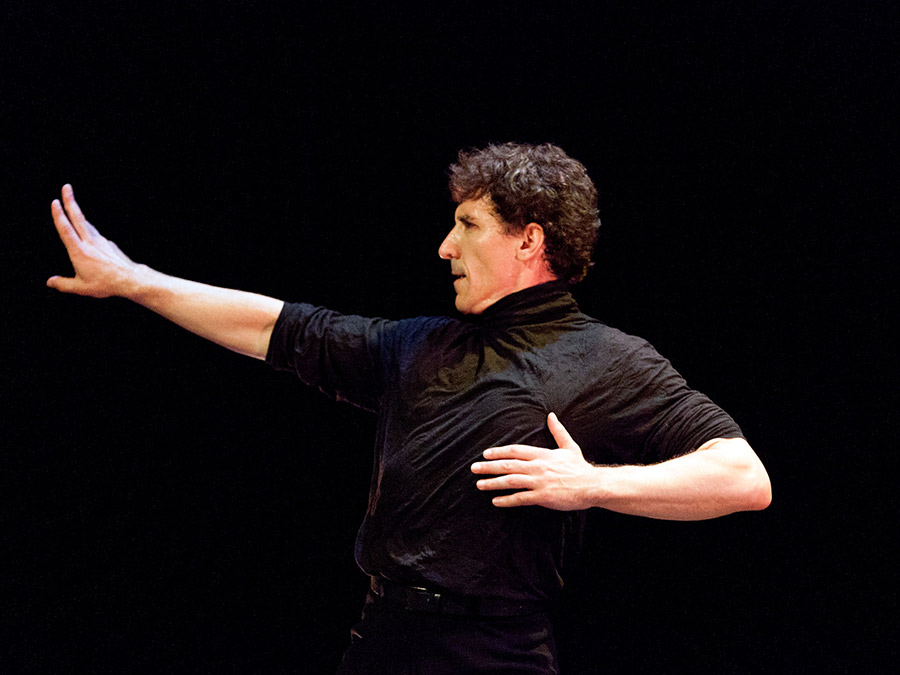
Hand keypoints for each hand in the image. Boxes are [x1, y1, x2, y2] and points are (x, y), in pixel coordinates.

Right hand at [47, 184, 139, 297]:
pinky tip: (87, 234)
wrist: (130, 279)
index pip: (66, 229)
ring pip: (87, 224)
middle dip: (70, 201)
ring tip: (72, 204)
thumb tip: (50, 282)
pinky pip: (95, 234)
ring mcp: (101, 241)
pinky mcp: (109, 244)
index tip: (55, 201)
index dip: (59, 215)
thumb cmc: (106, 284)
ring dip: (78, 213)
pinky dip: (88, 229)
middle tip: (66, 187)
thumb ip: (63, 284)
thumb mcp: (80, 288)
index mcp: (79, 251)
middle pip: (78, 217)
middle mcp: (90, 242)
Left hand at [471, 413, 599, 510]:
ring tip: (480, 484)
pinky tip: (496, 501)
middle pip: (508, 465)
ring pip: (510, 481)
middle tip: (474, 468)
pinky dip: (507, 500)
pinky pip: (520, 498)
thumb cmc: (580, 467)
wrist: (592, 485)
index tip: (485, 453)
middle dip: (489, 467)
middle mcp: (537, 467)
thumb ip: (557, 431)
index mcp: (542, 454)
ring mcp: (539, 482)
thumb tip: (551, 415)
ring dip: (493, 483)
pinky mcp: (543, 497)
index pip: (515, 451)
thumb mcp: (569, 446)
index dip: (499, 451)